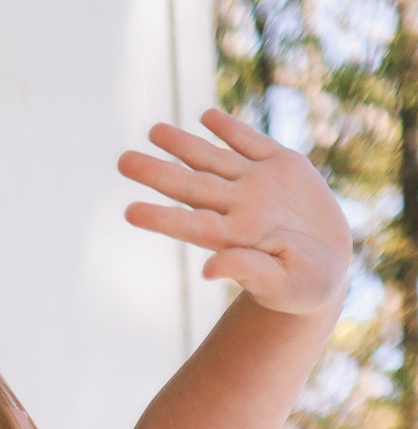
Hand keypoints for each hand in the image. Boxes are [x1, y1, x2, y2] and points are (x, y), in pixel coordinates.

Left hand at [118, 107, 349, 315]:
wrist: (330, 266)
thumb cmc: (302, 287)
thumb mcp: (281, 284)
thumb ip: (248, 271)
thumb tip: (208, 270)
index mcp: (234, 239)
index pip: (190, 225)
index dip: (161, 218)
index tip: (129, 212)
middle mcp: (239, 208)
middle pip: (191, 186)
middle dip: (158, 173)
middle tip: (123, 161)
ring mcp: (258, 184)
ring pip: (214, 159)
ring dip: (184, 144)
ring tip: (154, 130)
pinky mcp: (283, 165)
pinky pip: (251, 142)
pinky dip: (230, 128)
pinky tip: (207, 117)